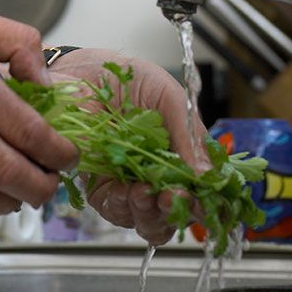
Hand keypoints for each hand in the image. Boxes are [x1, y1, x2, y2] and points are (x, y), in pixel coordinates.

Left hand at [47, 48, 208, 246]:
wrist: (86, 71)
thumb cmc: (131, 80)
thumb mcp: (169, 99)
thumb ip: (189, 136)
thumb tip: (206, 176)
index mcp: (182, 159)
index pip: (200, 195)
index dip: (203, 205)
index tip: (201, 201)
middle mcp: (158, 177)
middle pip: (174, 215)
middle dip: (174, 211)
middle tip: (171, 195)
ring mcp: (129, 185)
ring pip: (146, 220)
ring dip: (148, 212)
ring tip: (144, 191)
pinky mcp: (100, 187)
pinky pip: (114, 209)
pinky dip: (121, 205)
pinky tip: (123, 189)